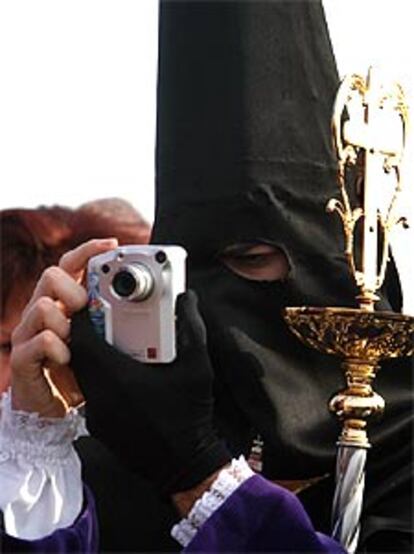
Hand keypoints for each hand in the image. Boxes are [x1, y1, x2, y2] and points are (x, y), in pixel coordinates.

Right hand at [10, 238, 117, 416]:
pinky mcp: (23, 357)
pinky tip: (67, 358)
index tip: (112, 244)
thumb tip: (142, 307)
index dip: (88, 250)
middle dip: (73, 288)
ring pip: (42, 306)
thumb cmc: (78, 372)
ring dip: (65, 322)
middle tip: (85, 308)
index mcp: (62, 303)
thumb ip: (110, 321)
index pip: (69, 265)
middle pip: (50, 276)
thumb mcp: (99, 341)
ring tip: (75, 341)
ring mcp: (29, 333)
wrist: (53, 412)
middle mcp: (42, 312)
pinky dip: (58, 348)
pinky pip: (40, 340)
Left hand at [70, 290, 230, 493]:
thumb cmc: (190, 415)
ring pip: (83, 373)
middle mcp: (100, 395)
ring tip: (120, 344)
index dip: (85, 316)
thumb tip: (186, 299)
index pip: (83, 337)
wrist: (183, 465)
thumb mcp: (198, 366)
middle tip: (110, 319)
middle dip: (90, 332)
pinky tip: (126, 373)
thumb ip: (191, 327)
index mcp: (118, 377)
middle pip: (80, 353)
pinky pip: (91, 391)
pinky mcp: (99, 424)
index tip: (96, 302)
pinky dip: (101, 377)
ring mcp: (97, 412)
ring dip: (95, 355)